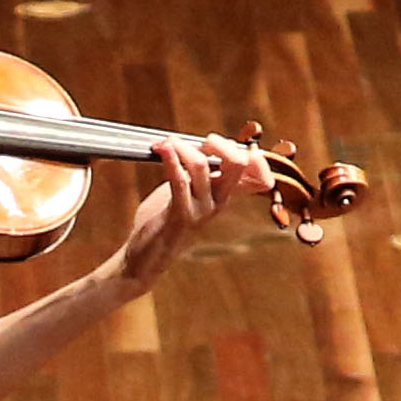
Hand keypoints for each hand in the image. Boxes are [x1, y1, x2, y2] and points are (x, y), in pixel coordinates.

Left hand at [109, 130, 274, 284]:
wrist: (145, 257)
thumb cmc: (163, 220)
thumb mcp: (187, 192)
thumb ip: (198, 172)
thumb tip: (202, 144)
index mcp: (224, 194)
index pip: (256, 168)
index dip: (245, 148)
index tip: (217, 143)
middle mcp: (220, 201)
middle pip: (238, 162)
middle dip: (217, 143)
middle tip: (196, 143)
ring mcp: (202, 210)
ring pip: (201, 165)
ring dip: (181, 147)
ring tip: (166, 143)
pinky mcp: (181, 215)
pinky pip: (179, 181)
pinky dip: (170, 159)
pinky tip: (162, 149)